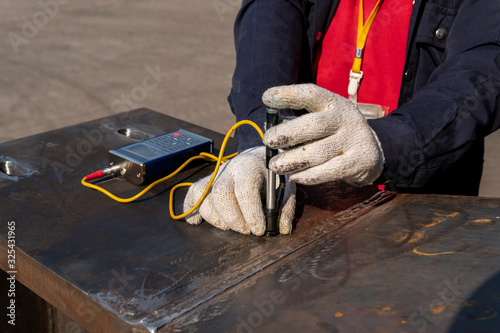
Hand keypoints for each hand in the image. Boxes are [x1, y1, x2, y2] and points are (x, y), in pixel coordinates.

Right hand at [183, 146, 295, 235]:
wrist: (260, 158)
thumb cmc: (273, 176)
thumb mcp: (286, 186)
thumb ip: (285, 207)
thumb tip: (282, 229)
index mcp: (250, 166)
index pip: (245, 189)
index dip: (251, 213)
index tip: (259, 230)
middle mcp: (229, 168)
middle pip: (221, 194)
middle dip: (233, 219)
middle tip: (246, 231)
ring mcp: (215, 175)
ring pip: (204, 198)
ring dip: (216, 219)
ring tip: (232, 226)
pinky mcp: (206, 182)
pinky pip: (192, 195)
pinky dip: (192, 210)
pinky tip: (197, 222)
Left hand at [262, 84, 383, 186]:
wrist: (371, 152)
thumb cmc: (334, 133)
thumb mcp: (322, 119)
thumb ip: (298, 121)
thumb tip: (269, 128)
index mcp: (333, 103)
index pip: (311, 94)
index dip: (289, 95)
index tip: (267, 98)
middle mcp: (345, 118)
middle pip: (315, 125)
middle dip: (288, 133)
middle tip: (268, 141)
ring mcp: (353, 140)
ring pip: (319, 152)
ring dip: (293, 160)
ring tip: (275, 166)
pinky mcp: (359, 161)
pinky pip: (329, 171)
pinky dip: (309, 175)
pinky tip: (295, 176)